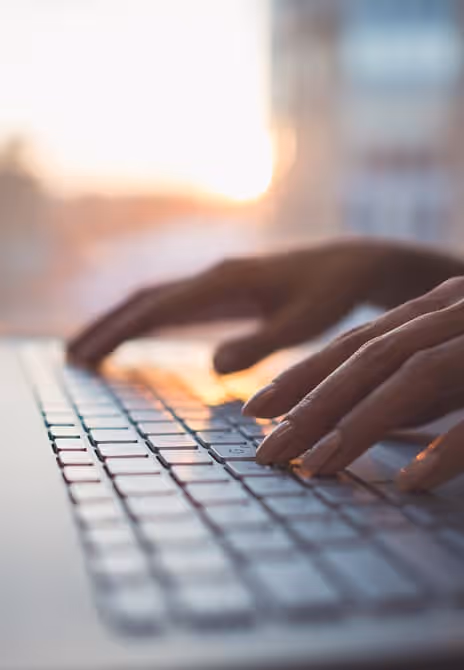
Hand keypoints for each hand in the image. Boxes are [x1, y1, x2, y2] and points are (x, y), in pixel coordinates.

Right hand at [68, 239, 398, 371]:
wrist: (351, 265)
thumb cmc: (332, 295)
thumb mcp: (304, 323)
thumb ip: (260, 343)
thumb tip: (211, 364)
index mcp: (225, 282)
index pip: (158, 308)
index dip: (120, 331)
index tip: (87, 354)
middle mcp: (213, 276)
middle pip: (145, 299)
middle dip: (107, 326)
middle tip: (72, 356)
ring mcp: (216, 281)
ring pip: (155, 300)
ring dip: (121, 322)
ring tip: (90, 349)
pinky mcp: (224, 289)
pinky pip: (174, 304)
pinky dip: (146, 320)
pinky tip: (137, 335)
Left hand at [245, 277, 463, 491]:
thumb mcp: (451, 369)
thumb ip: (408, 390)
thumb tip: (347, 421)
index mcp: (435, 310)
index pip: (355, 343)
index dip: (302, 376)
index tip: (255, 409)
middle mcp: (454, 313)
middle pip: (371, 356)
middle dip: (314, 404)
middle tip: (269, 452)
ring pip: (414, 373)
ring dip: (359, 422)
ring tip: (316, 466)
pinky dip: (444, 448)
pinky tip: (411, 481)